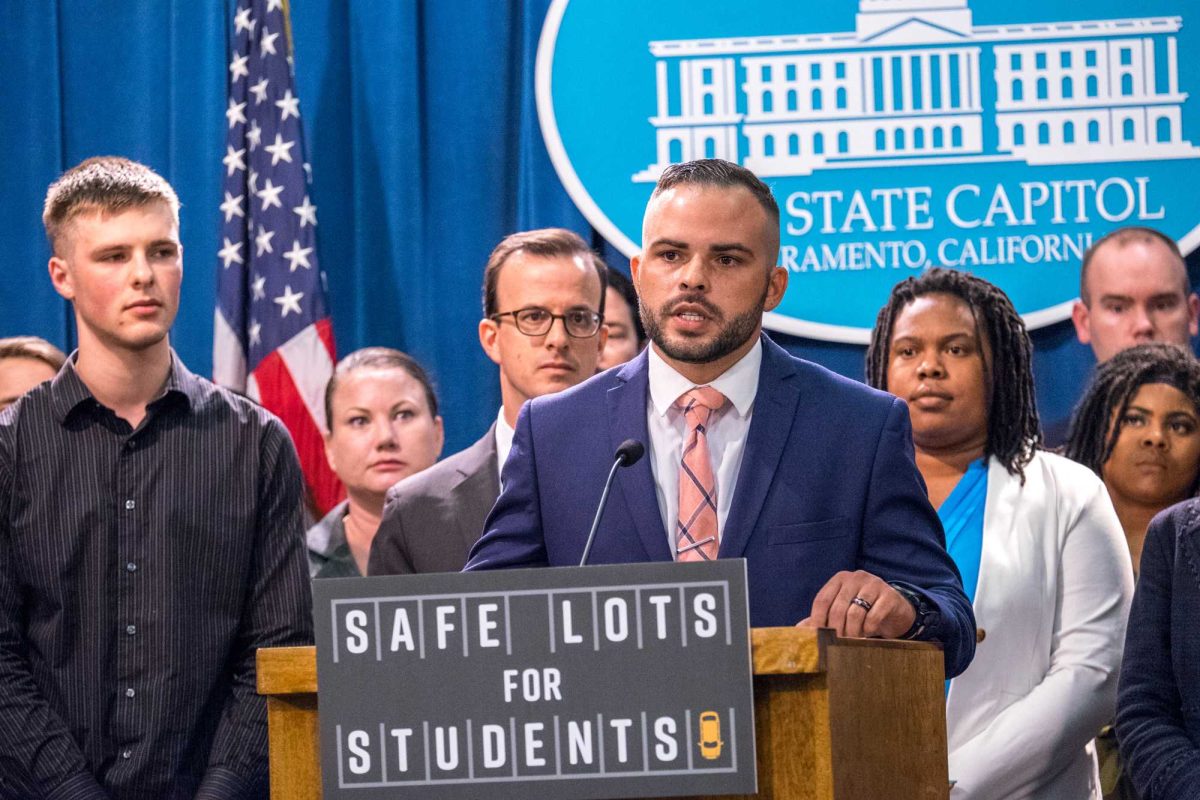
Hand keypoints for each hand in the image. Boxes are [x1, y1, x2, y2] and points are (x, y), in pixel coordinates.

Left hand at [796, 570, 915, 638]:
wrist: (895, 609)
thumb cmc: (864, 609)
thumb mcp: (843, 609)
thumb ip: (822, 617)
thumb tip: (799, 630)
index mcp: (840, 579)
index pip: (822, 599)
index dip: (817, 619)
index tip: (817, 637)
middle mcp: (855, 577)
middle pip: (838, 608)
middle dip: (836, 630)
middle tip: (837, 643)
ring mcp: (874, 584)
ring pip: (855, 613)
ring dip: (852, 631)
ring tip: (852, 640)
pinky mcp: (889, 595)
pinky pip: (874, 616)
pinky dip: (868, 629)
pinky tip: (868, 633)